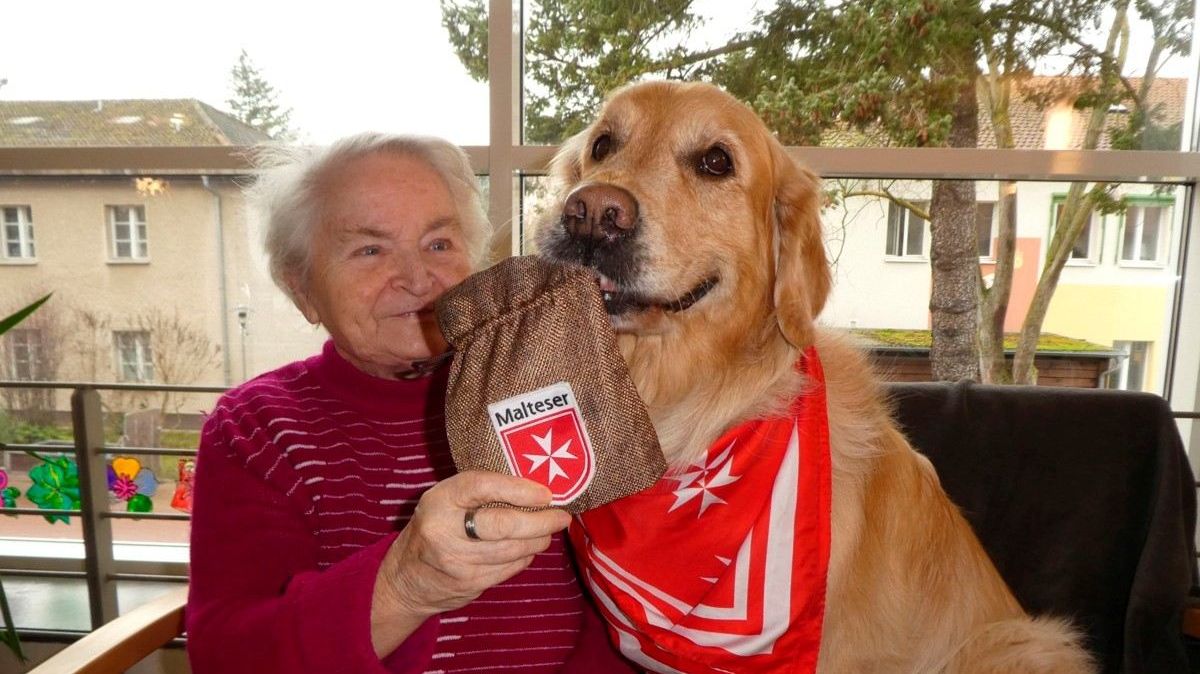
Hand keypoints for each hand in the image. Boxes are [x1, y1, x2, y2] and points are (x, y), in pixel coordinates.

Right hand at [370, 471, 569, 647]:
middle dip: (540, 521)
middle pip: (503, 524)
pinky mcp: (469, 583)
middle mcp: (445, 530)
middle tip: (561, 516)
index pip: (482, 486)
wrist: (405, 578)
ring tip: (549, 530)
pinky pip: (509, 568)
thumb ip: (480, 491)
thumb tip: (533, 486)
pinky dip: (525, 557)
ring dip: (538, 539)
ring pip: (512, 549)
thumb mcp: (446, 499)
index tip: (545, 493)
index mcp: (440, 499)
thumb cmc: (435, 526)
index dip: (518, 489)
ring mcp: (457, 561)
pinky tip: (529, 548)